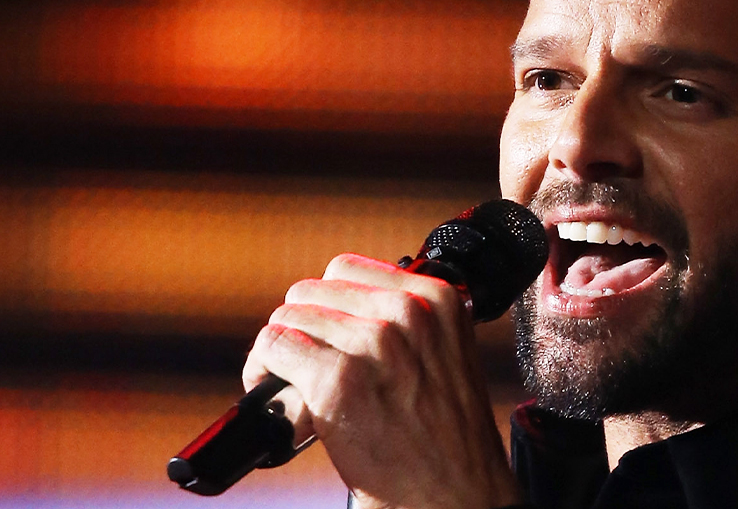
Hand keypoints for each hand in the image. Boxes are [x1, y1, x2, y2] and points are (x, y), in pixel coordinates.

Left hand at [243, 253, 521, 508]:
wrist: (456, 495)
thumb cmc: (449, 440)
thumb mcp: (447, 355)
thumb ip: (409, 322)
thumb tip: (347, 308)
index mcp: (437, 299)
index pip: (347, 269)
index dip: (327, 305)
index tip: (327, 336)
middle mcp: (407, 313)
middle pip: (311, 291)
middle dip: (302, 328)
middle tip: (307, 369)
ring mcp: (373, 344)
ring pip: (287, 318)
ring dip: (279, 354)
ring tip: (294, 390)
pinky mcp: (337, 381)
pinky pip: (273, 348)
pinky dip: (263, 374)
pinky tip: (284, 405)